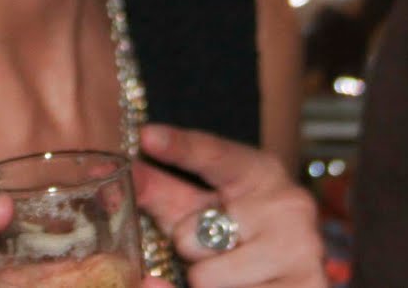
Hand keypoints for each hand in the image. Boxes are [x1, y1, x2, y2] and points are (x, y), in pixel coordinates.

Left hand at [135, 124, 324, 287]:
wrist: (292, 270)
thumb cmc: (238, 235)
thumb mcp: (201, 208)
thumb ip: (159, 191)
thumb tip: (106, 178)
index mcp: (261, 173)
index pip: (215, 156)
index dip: (180, 147)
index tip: (148, 136)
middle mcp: (288, 206)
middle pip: (192, 236)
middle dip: (189, 250)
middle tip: (215, 248)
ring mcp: (301, 251)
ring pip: (205, 280)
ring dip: (207, 283)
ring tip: (233, 274)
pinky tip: (247, 285)